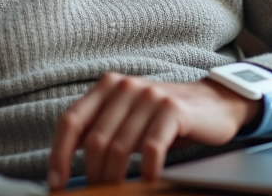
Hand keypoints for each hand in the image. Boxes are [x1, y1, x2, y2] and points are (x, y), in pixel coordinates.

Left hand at [47, 72, 261, 188]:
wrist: (216, 103)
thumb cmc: (166, 118)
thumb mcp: (130, 116)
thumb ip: (103, 129)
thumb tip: (67, 166)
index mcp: (108, 86)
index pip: (71, 120)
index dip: (59, 154)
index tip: (56, 183)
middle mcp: (126, 86)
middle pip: (96, 140)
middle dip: (94, 174)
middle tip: (99, 193)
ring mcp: (150, 96)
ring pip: (120, 148)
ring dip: (116, 178)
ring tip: (119, 193)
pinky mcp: (173, 109)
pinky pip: (150, 148)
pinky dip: (145, 171)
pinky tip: (147, 181)